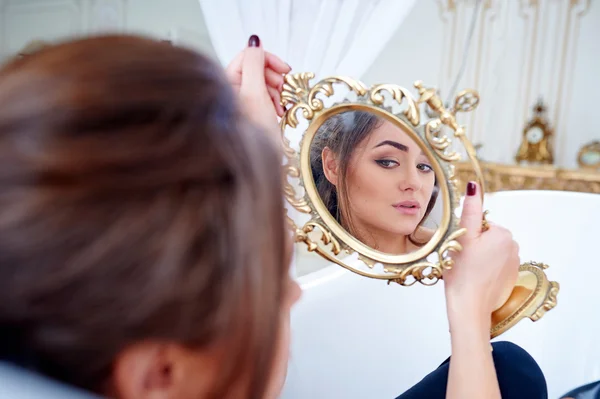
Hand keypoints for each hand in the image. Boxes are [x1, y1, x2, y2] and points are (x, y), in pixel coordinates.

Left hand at [225, 35, 290, 146]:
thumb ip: (254, 63)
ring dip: (276, 91)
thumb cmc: (254, 130)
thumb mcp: (255, 92)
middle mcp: (230, 89)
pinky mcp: (250, 111)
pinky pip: (264, 97)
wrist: (259, 160)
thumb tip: (254, 40)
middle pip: (257, 68)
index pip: (249, 55)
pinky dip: (274, 101)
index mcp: (226, 81)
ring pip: (263, 82)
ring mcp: (240, 101)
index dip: (269, 60)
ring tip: (280, 106)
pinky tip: (278, 112)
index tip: (286, 70)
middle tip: (284, 90)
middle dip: (274, 77)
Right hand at [444, 181, 519, 329]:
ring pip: (489, 252)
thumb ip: (469, 210)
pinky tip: (475, 279)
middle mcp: (513, 247)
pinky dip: (485, 270)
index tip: (461, 247)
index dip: (467, 234)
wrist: (470, 307)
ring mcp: (513, 263)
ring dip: (478, 257)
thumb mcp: (463, 236)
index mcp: (503, 234)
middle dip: (474, 245)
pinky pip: (495, 266)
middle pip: (486, 237)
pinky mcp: (510, 278)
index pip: (480, 224)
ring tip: (468, 270)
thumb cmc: (463, 273)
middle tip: (462, 259)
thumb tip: (474, 186)